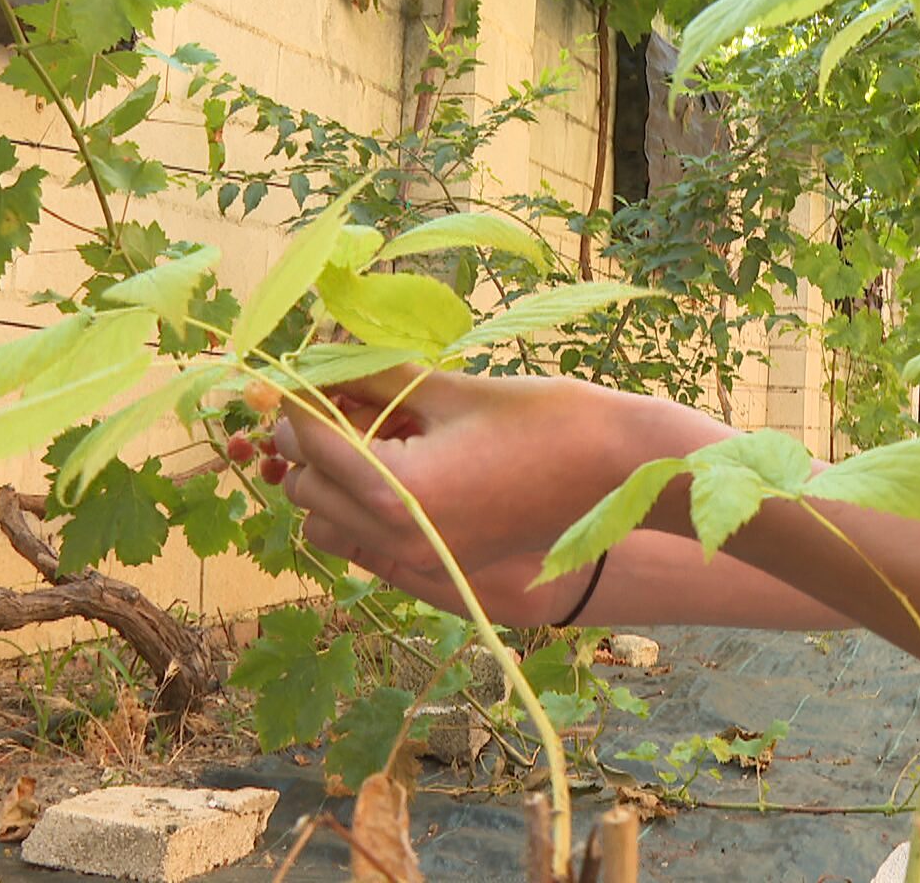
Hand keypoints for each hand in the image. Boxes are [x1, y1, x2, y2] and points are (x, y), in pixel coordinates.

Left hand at [271, 365, 721, 587]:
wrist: (620, 469)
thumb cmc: (547, 418)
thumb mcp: (455, 391)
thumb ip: (379, 378)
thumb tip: (322, 356)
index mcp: (399, 490)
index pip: (310, 440)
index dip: (298, 396)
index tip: (302, 366)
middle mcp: (401, 537)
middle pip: (306, 487)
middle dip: (310, 438)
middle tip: (337, 393)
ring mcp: (422, 558)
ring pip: (327, 523)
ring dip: (330, 478)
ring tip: (367, 430)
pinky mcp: (443, 563)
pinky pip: (368, 541)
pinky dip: (362, 504)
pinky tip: (398, 460)